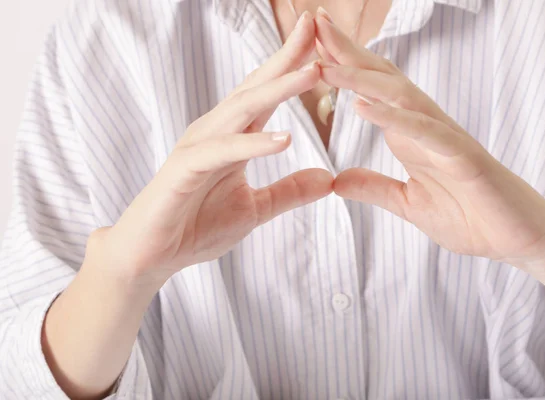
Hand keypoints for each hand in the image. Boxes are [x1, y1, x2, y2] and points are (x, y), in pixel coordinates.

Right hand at [91, 11, 332, 289]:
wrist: (151, 255)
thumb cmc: (196, 226)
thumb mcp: (255, 209)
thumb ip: (289, 192)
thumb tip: (328, 179)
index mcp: (233, 136)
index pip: (268, 94)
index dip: (294, 65)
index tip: (326, 42)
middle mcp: (215, 132)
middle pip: (256, 87)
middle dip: (287, 56)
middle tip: (316, 22)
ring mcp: (198, 147)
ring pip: (242, 110)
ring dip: (279, 89)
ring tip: (315, 71)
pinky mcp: (185, 170)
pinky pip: (222, 151)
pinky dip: (252, 144)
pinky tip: (284, 139)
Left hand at [315, 10, 544, 268]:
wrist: (518, 239)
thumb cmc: (471, 218)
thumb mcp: (408, 204)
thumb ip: (374, 188)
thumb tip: (337, 180)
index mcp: (409, 135)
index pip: (372, 92)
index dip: (342, 67)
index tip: (309, 47)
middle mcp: (426, 127)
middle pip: (382, 80)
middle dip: (347, 51)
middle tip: (312, 22)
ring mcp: (445, 139)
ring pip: (400, 97)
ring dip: (361, 77)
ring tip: (325, 61)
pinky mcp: (464, 158)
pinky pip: (425, 132)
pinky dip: (393, 118)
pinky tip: (362, 106)